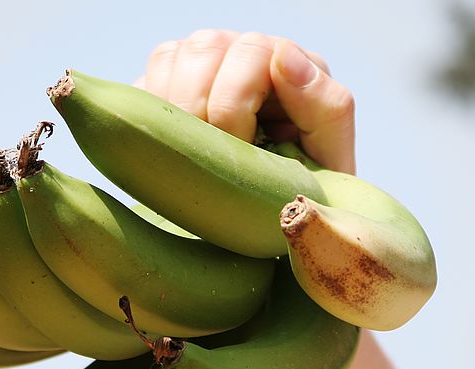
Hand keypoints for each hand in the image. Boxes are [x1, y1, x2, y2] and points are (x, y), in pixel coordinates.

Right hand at [135, 29, 355, 174]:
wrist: (266, 213)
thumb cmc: (304, 187)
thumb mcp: (330, 157)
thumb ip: (325, 105)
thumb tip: (284, 54)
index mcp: (289, 61)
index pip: (251, 52)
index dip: (234, 107)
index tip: (239, 153)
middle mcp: (244, 50)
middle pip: (205, 49)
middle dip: (201, 113)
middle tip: (210, 162)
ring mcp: (203, 62)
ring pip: (170, 56)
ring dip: (174, 112)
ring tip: (191, 156)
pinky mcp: (167, 82)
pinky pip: (144, 78)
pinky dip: (151, 113)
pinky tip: (171, 147)